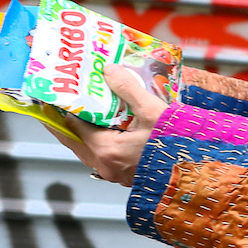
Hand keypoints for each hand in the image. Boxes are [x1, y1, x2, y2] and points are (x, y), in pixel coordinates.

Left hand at [62, 64, 165, 185]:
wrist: (198, 172)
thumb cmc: (177, 144)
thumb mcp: (153, 111)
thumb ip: (128, 88)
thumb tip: (109, 70)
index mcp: (106, 149)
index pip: (72, 126)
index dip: (60, 108)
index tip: (50, 95)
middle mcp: (106, 166)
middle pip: (73, 141)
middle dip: (62, 122)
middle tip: (53, 105)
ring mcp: (116, 175)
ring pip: (86, 151)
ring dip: (80, 133)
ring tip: (77, 115)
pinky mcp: (127, 177)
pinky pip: (101, 158)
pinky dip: (96, 142)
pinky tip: (103, 131)